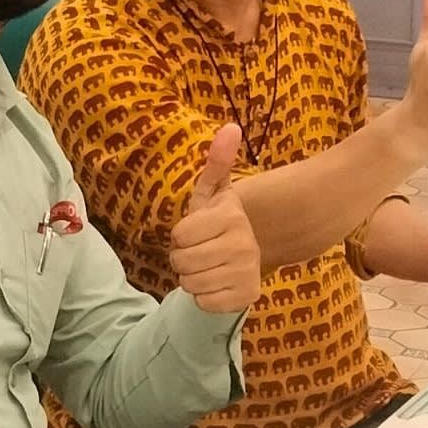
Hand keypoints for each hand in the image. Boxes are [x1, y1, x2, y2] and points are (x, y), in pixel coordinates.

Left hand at [171, 124, 262, 312]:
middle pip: (181, 261)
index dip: (180, 236)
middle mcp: (243, 243)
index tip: (194, 232)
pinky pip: (203, 302)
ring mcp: (247, 271)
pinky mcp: (246, 296)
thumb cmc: (216, 226)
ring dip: (191, 278)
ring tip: (206, 267)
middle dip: (182, 259)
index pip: (180, 235)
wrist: (242, 261)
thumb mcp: (211, 195)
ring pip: (190, 283)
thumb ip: (216, 163)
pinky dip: (203, 297)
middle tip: (198, 252)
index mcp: (231, 216)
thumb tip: (231, 126)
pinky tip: (216, 285)